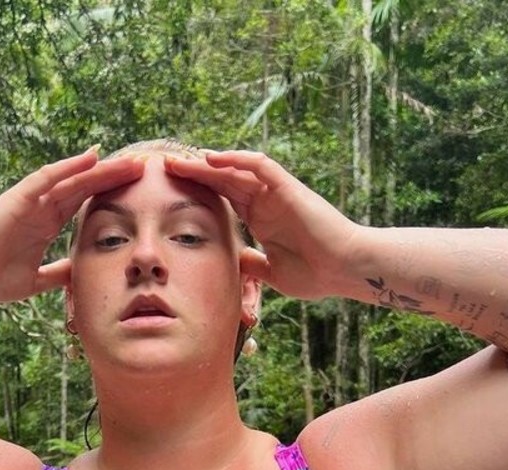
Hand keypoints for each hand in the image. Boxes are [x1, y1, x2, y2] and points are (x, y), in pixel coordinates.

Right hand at [0, 149, 144, 303]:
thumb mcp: (36, 281)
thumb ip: (58, 274)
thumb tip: (79, 274)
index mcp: (46, 224)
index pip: (84, 203)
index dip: (110, 195)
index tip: (138, 193)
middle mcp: (41, 207)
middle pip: (84, 186)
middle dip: (113, 176)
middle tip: (143, 167)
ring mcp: (30, 201)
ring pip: (71, 178)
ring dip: (100, 168)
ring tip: (128, 160)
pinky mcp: (17, 199)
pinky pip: (46, 178)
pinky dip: (68, 167)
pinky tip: (90, 157)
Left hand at [163, 151, 357, 300]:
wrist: (344, 269)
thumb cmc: (316, 273)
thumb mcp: (272, 273)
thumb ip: (252, 265)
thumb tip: (233, 264)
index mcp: (260, 218)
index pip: (222, 198)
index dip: (197, 192)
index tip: (168, 193)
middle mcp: (265, 201)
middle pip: (223, 179)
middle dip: (194, 173)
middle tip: (163, 167)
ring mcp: (276, 192)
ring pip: (236, 168)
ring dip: (208, 163)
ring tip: (180, 160)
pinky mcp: (288, 187)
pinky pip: (260, 165)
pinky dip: (237, 159)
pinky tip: (213, 158)